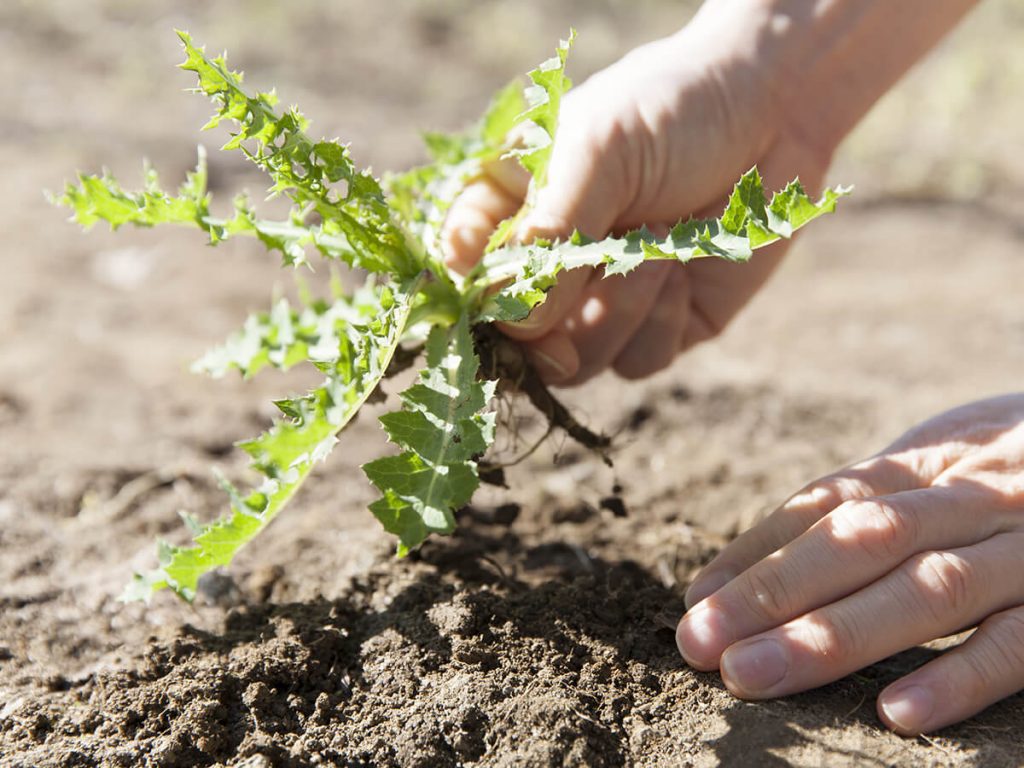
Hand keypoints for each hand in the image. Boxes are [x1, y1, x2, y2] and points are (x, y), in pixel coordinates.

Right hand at [442, 10, 833, 385]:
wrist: (773, 111)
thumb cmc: (668, 110)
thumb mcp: (597, 149)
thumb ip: (551, 231)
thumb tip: (522, 323)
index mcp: (510, 216)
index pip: (463, 278)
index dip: (475, 297)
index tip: (506, 283)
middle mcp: (548, 269)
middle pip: (513, 341)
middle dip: (547, 324)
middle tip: (588, 276)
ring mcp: (600, 304)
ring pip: (574, 364)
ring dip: (614, 312)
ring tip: (656, 249)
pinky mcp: (660, 328)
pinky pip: (636, 362)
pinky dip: (658, 322)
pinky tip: (682, 267)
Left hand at [676, 394, 1023, 734]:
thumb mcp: (954, 457)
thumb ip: (877, 495)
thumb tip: (767, 551)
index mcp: (937, 463)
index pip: (827, 501)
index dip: (757, 547)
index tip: (697, 597)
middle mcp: (978, 499)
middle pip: (860, 540)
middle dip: (772, 592)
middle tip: (698, 641)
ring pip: (928, 590)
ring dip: (834, 636)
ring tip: (755, 676)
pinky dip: (962, 677)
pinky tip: (895, 713)